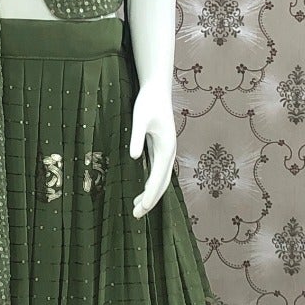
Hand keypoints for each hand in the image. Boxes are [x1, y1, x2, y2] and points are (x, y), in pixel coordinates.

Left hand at [128, 78, 174, 217]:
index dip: (150, 196)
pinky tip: (142, 190)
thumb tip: (134, 157)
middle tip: (135, 215)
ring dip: (150, 194)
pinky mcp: (161, 148)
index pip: (158, 179)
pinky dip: (151, 184)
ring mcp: (166, 151)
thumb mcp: (139, 118)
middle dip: (150, 200)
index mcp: (167, 148)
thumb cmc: (148, 102)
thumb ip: (136, 137)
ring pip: (161, 179)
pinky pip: (157, 172)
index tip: (140, 209)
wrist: (157, 89)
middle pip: (162, 184)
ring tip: (136, 208)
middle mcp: (169, 153)